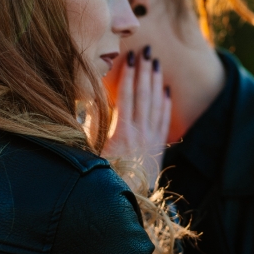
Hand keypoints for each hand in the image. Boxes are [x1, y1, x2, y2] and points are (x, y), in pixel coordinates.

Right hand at [102, 46, 171, 189]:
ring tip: (157, 63)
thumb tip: (86, 107)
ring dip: (156, 82)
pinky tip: (167, 91)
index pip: (126, 96)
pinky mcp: (158, 148)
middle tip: (147, 50)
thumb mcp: (90, 155)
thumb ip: (89, 130)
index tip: (130, 57)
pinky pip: (165, 121)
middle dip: (145, 71)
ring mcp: (152, 140)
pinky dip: (166, 104)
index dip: (129, 75)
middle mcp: (140, 133)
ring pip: (156, 104)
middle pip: (144, 95)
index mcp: (121, 132)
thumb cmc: (104, 178)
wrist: (127, 203)